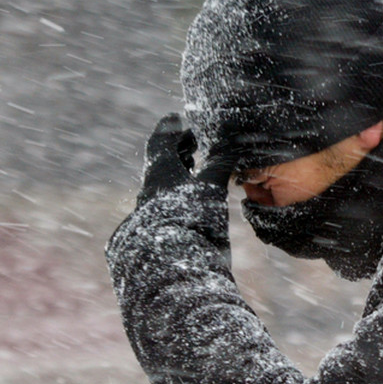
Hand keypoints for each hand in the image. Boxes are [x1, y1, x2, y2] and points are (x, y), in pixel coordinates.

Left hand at [108, 113, 229, 262]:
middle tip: (194, 141)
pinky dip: (179, 190)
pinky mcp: (156, 226)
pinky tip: (192, 198)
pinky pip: (166, 199)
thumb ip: (220, 163)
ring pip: (164, 181)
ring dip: (179, 171)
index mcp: (160, 172)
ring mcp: (151, 208)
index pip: (160, 141)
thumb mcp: (211, 187)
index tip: (176, 119)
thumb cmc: (191, 219)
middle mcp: (151, 187)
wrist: (171, 264)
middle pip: (162, 161)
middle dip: (178, 150)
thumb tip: (231, 141)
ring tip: (195, 167)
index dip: (170, 128)